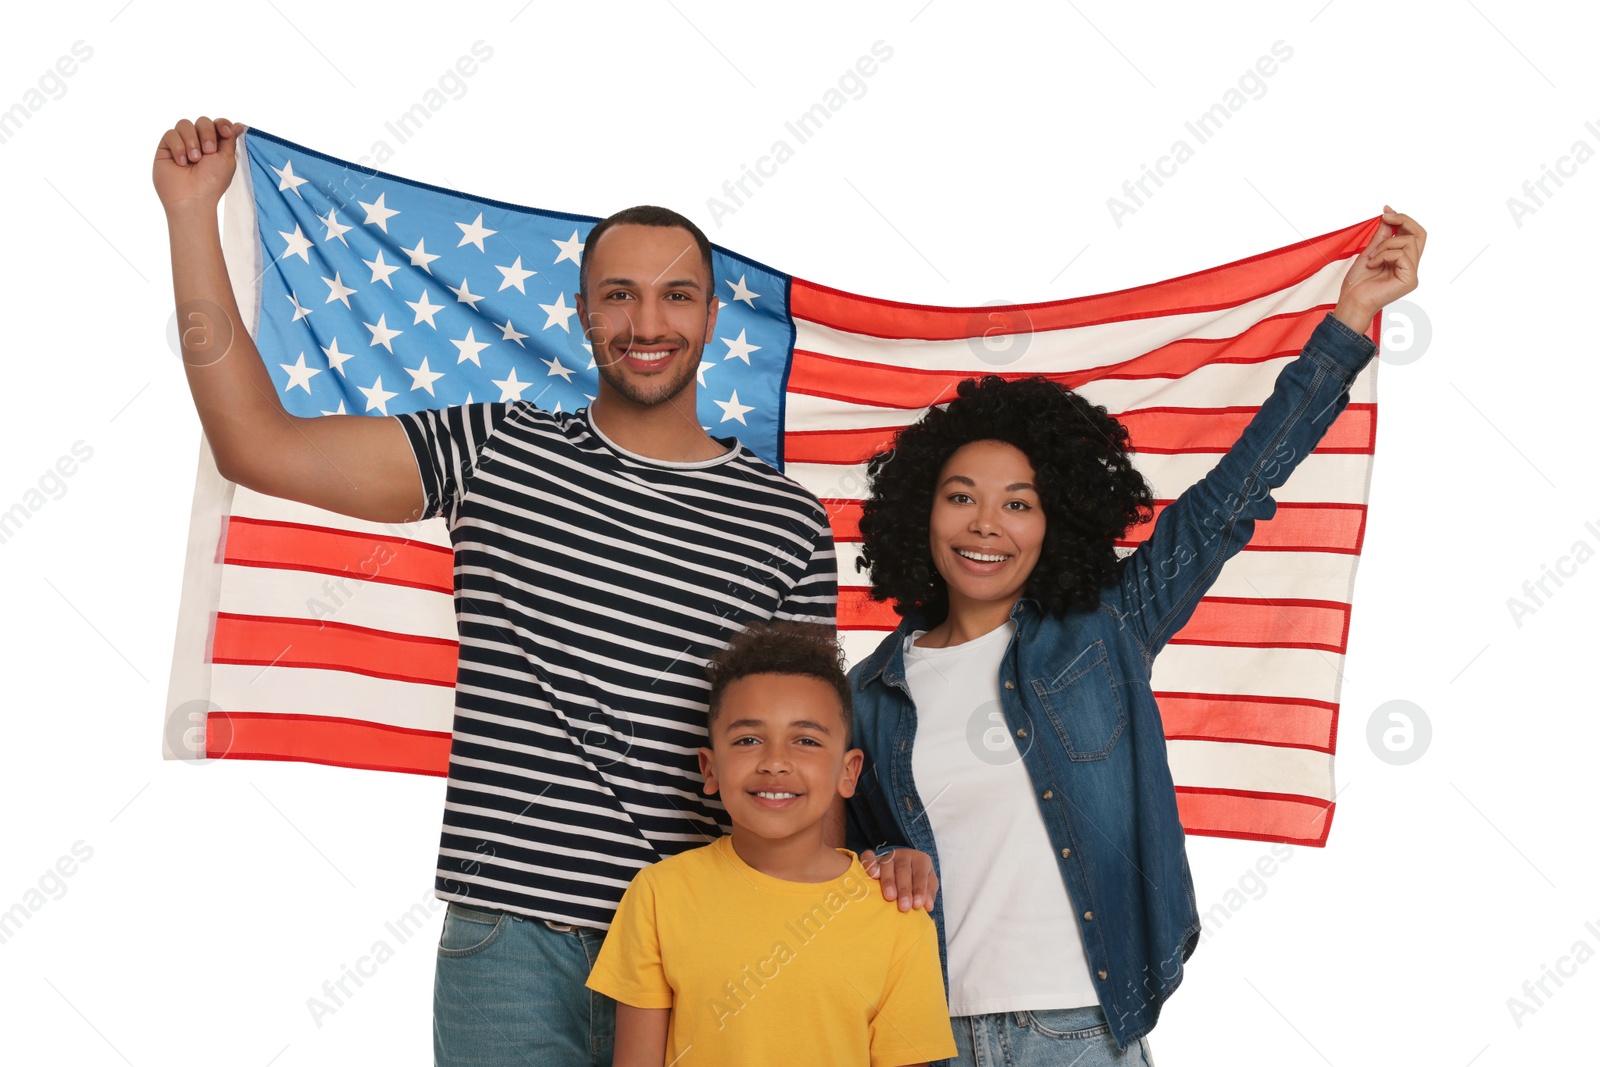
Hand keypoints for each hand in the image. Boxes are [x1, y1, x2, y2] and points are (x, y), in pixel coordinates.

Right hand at [153, 116, 244, 214]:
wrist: (192, 198)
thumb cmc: (212, 182)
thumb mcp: (227, 159)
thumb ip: (229, 139)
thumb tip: (238, 125)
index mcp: (215, 145)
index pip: (217, 124)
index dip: (222, 124)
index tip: (226, 133)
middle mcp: (198, 143)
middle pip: (202, 121)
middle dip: (207, 133)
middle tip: (208, 152)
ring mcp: (181, 144)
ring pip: (184, 124)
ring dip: (192, 140)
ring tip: (194, 159)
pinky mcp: (165, 148)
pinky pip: (170, 134)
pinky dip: (178, 147)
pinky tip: (181, 163)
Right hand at [860, 848, 938, 911]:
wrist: (905, 867)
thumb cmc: (917, 879)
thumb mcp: (928, 884)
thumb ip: (928, 893)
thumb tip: (928, 906)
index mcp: (920, 860)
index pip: (920, 874)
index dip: (919, 889)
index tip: (917, 905)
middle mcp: (904, 855)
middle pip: (903, 870)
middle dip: (904, 889)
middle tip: (904, 906)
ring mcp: (888, 856)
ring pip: (887, 865)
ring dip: (888, 881)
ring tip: (890, 897)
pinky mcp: (874, 858)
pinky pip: (869, 857)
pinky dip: (869, 864)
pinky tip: (872, 876)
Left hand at [1333, 205, 1425, 332]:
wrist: (1352, 301)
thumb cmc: (1358, 283)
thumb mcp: (1370, 252)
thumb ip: (1382, 236)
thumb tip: (1389, 215)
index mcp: (1403, 259)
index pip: (1413, 234)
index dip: (1402, 219)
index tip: (1386, 210)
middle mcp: (1411, 265)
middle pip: (1420, 234)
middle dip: (1403, 220)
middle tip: (1386, 216)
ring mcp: (1412, 273)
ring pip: (1408, 242)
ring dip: (1385, 245)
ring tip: (1372, 257)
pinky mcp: (1410, 279)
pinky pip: (1401, 254)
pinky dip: (1384, 255)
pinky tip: (1373, 264)